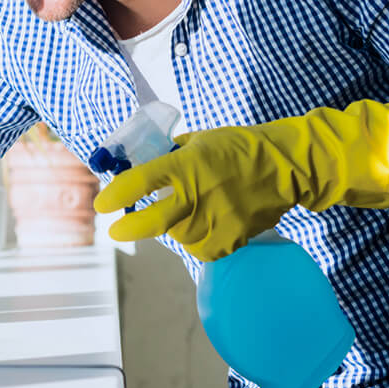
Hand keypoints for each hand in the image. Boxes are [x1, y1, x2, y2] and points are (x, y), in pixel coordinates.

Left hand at [94, 100, 388, 260]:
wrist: (287, 168)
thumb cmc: (238, 147)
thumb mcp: (199, 141)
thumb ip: (171, 156)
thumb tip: (143, 165)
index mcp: (186, 166)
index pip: (140, 183)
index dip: (116, 195)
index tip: (102, 204)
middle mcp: (197, 196)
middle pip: (151, 223)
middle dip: (127, 228)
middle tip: (115, 230)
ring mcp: (215, 222)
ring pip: (176, 236)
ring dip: (173, 226)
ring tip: (189, 209)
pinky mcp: (230, 241)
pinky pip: (200, 247)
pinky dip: (197, 237)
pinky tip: (208, 221)